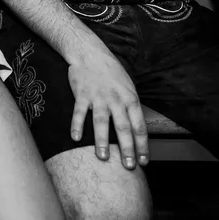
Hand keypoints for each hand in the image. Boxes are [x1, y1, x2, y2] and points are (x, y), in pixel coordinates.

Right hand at [67, 47, 148, 169]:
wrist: (90, 53)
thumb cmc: (111, 73)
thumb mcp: (128, 87)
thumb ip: (132, 108)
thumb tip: (137, 132)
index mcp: (130, 98)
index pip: (139, 126)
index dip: (142, 145)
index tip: (143, 161)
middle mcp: (116, 99)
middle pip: (123, 127)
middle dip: (126, 148)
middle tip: (128, 166)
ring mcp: (98, 97)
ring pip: (101, 122)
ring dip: (102, 140)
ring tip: (103, 157)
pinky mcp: (81, 95)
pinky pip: (79, 112)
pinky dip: (76, 125)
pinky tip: (76, 138)